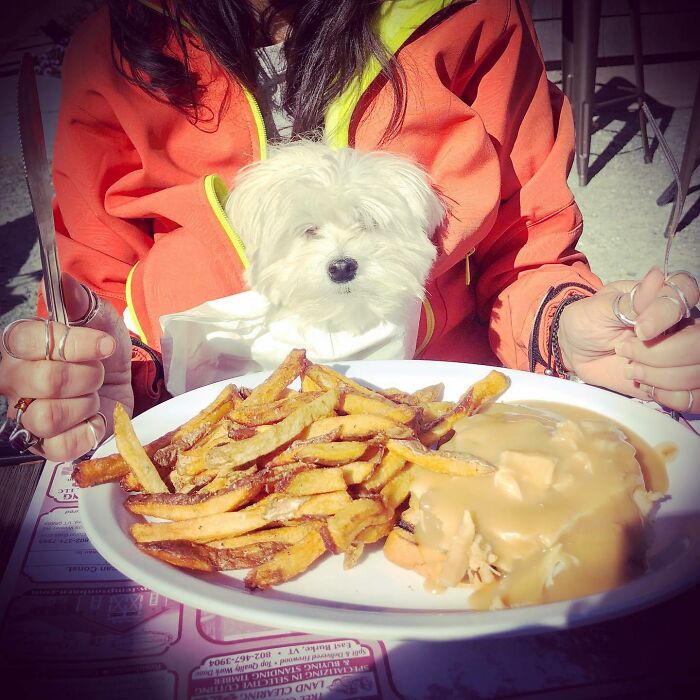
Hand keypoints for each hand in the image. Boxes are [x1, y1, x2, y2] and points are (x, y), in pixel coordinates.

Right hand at [0, 275, 133, 460]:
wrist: (122, 382)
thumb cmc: (101, 349)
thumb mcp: (98, 318)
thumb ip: (79, 301)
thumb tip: (62, 281)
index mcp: (18, 345)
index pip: (28, 340)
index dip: (74, 344)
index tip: (103, 345)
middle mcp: (14, 381)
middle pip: (43, 380)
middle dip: (86, 376)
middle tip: (98, 373)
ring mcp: (26, 415)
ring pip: (46, 416)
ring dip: (84, 404)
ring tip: (93, 397)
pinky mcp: (46, 445)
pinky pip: (58, 447)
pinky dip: (85, 433)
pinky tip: (91, 420)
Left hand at [558, 267, 699, 411]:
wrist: (576, 350)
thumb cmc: (587, 322)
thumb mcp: (599, 308)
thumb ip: (629, 301)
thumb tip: (657, 276)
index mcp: (663, 296)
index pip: (686, 294)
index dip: (667, 313)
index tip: (640, 330)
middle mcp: (681, 323)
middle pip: (698, 340)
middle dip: (662, 353)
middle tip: (626, 352)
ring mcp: (682, 353)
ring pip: (697, 369)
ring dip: (661, 375)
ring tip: (630, 368)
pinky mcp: (677, 381)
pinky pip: (693, 395)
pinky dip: (668, 395)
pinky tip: (644, 385)